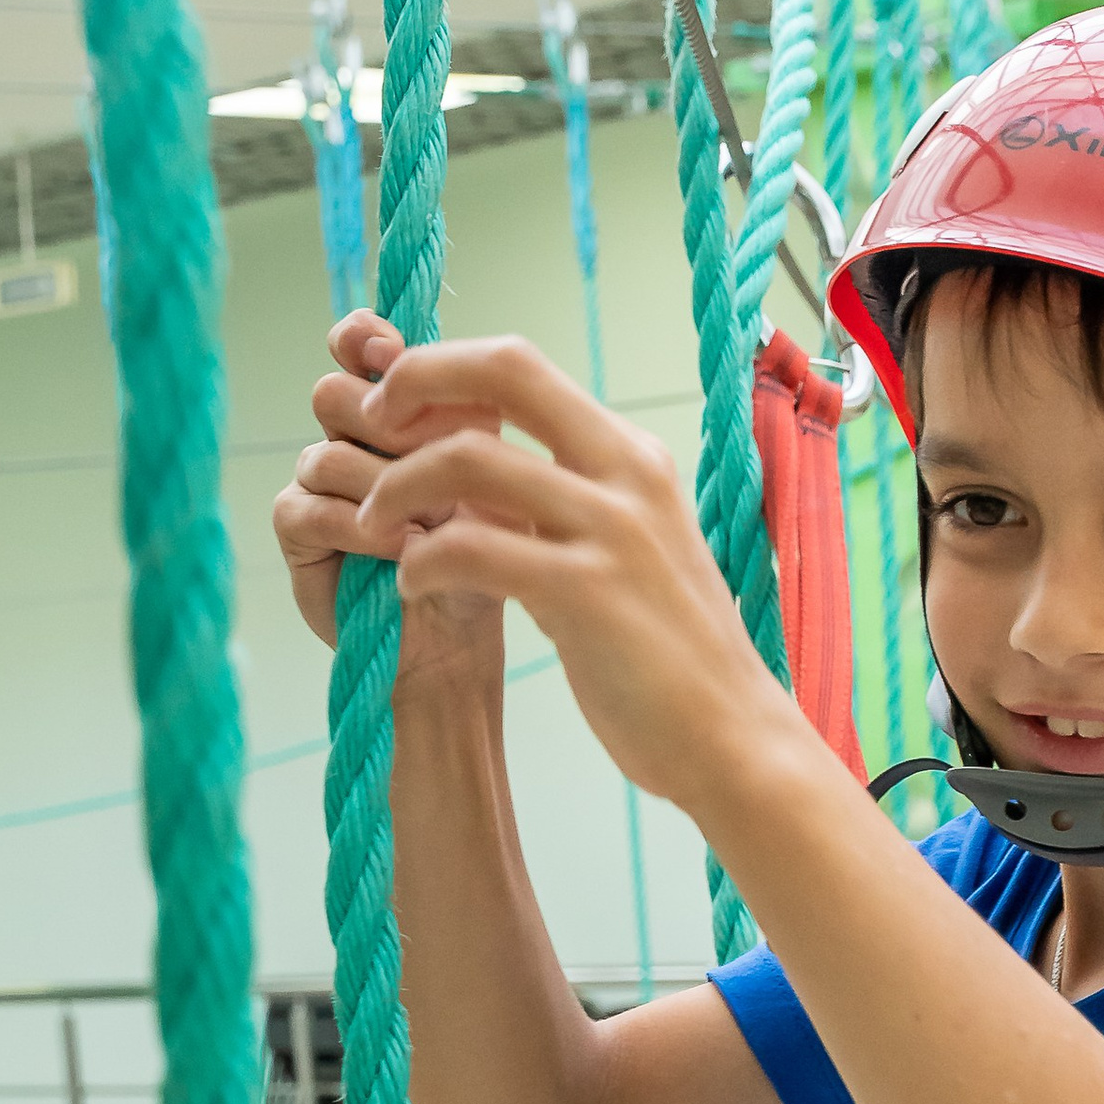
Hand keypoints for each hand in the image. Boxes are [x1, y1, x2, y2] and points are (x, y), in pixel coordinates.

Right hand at [269, 313, 504, 698]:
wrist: (462, 642)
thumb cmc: (488, 559)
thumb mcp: (496, 477)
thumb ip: (466, 415)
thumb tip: (426, 364)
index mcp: (401, 410)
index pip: (360, 346)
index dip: (364, 341)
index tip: (387, 352)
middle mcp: (353, 438)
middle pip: (334, 393)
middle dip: (385, 426)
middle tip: (436, 465)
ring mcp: (320, 481)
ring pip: (326, 451)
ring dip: (383, 486)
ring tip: (429, 526)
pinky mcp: (298, 529)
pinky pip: (306, 502)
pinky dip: (354, 524)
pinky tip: (398, 547)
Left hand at [324, 332, 802, 810]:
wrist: (732, 738)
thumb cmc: (673, 658)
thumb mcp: (633, 554)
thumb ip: (575, 508)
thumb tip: (498, 481)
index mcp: (633, 457)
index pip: (522, 364)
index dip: (444, 368)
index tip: (398, 408)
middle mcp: (626, 476)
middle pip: (502, 369)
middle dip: (416, 384)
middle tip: (371, 427)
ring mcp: (611, 531)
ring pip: (469, 460)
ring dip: (399, 487)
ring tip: (373, 526)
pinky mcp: (587, 594)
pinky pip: (471, 547)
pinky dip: (421, 559)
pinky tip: (411, 583)